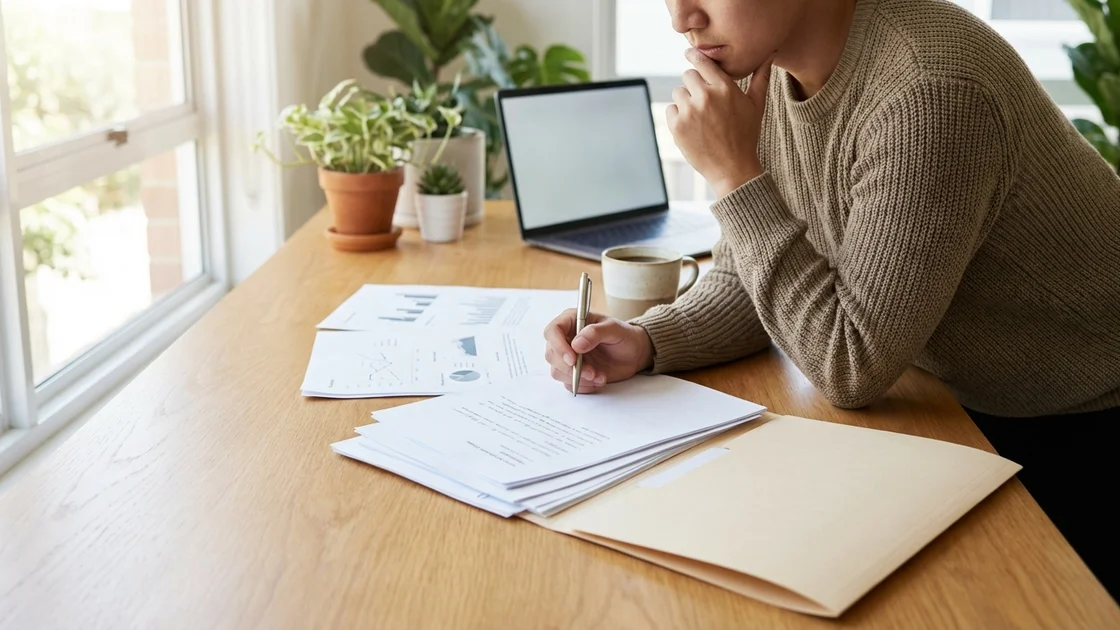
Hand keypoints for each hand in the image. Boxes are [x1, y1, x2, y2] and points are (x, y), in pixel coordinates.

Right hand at [543, 309, 653, 393]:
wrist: (633, 354)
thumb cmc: (624, 336)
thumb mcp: (614, 330)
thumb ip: (595, 333)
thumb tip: (576, 344)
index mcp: (572, 321)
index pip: (552, 331)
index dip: (558, 346)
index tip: (572, 359)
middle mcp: (566, 339)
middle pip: (551, 355)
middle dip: (570, 368)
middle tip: (591, 372)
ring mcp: (568, 357)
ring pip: (557, 371)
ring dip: (578, 378)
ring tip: (599, 376)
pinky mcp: (573, 372)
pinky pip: (568, 383)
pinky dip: (583, 386)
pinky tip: (599, 380)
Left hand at [667, 49, 773, 197]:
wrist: (733, 168)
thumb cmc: (746, 135)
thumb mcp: (756, 105)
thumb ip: (761, 77)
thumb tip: (769, 54)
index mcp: (725, 87)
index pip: (702, 61)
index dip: (694, 56)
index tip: (690, 53)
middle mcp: (706, 96)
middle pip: (688, 75)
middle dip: (694, 84)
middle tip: (703, 100)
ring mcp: (690, 111)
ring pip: (678, 92)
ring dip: (685, 100)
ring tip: (700, 117)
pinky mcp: (677, 126)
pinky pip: (671, 109)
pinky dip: (677, 116)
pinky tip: (692, 127)